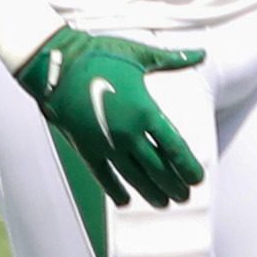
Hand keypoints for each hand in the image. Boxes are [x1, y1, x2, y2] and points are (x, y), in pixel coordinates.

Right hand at [13, 27, 202, 207]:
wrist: (57, 65)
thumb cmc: (99, 56)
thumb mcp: (140, 55)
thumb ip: (173, 60)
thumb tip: (199, 53)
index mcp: (145, 111)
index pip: (174, 148)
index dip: (187, 166)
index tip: (197, 178)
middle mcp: (127, 133)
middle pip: (157, 168)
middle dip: (174, 185)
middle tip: (185, 196)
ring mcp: (105, 144)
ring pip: (133, 177)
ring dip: (151, 192)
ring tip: (163, 203)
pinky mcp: (85, 148)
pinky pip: (103, 176)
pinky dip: (115, 190)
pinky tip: (125, 201)